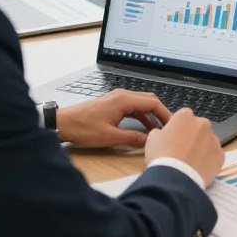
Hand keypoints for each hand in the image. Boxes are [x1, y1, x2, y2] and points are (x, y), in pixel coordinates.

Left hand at [56, 90, 170, 148]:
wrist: (63, 123)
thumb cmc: (83, 128)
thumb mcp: (110, 136)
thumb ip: (132, 138)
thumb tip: (148, 141)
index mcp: (124, 99)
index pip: (152, 102)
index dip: (165, 113)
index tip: (173, 124)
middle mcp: (122, 95)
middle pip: (149, 100)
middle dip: (160, 113)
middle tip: (169, 126)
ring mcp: (117, 98)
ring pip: (141, 104)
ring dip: (150, 115)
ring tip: (158, 130)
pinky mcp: (112, 104)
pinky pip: (132, 107)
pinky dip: (141, 116)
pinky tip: (143, 128)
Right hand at [144, 107, 224, 185]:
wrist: (174, 178)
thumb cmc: (162, 156)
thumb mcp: (152, 139)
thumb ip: (161, 132)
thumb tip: (162, 134)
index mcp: (185, 116)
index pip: (183, 117)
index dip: (178, 129)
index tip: (174, 139)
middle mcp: (202, 123)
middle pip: (198, 128)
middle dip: (192, 137)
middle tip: (182, 151)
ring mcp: (214, 139)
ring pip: (208, 142)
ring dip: (201, 149)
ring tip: (190, 163)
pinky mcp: (221, 155)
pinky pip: (214, 156)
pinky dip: (208, 162)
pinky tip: (198, 170)